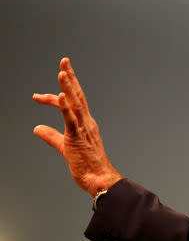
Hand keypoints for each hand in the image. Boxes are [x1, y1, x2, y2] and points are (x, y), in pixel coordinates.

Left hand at [33, 58, 121, 196]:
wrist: (99, 180)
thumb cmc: (87, 165)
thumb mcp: (65, 147)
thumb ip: (51, 136)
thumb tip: (36, 128)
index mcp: (85, 123)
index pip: (71, 103)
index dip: (56, 96)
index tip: (39, 95)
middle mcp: (87, 122)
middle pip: (78, 95)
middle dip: (70, 77)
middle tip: (64, 61)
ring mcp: (84, 129)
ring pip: (76, 104)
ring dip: (68, 87)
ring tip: (61, 72)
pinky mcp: (78, 139)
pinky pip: (72, 121)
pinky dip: (66, 108)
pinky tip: (61, 96)